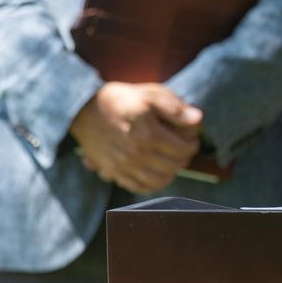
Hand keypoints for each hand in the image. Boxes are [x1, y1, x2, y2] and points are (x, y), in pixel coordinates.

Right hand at [69, 82, 202, 194]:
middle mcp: (137, 154)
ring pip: (160, 181)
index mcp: (148, 134)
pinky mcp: (113, 173)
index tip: (191, 136)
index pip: (184, 149)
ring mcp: (124, 167)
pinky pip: (140, 187)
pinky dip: (153, 184)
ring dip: (171, 172)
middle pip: (175, 166)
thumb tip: (198, 120)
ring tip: (171, 159)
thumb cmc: (121, 99)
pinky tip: (157, 172)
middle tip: (183, 147)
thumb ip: (175, 108)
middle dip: (185, 156)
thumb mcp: (150, 94)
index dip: (193, 142)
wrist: (84, 110)